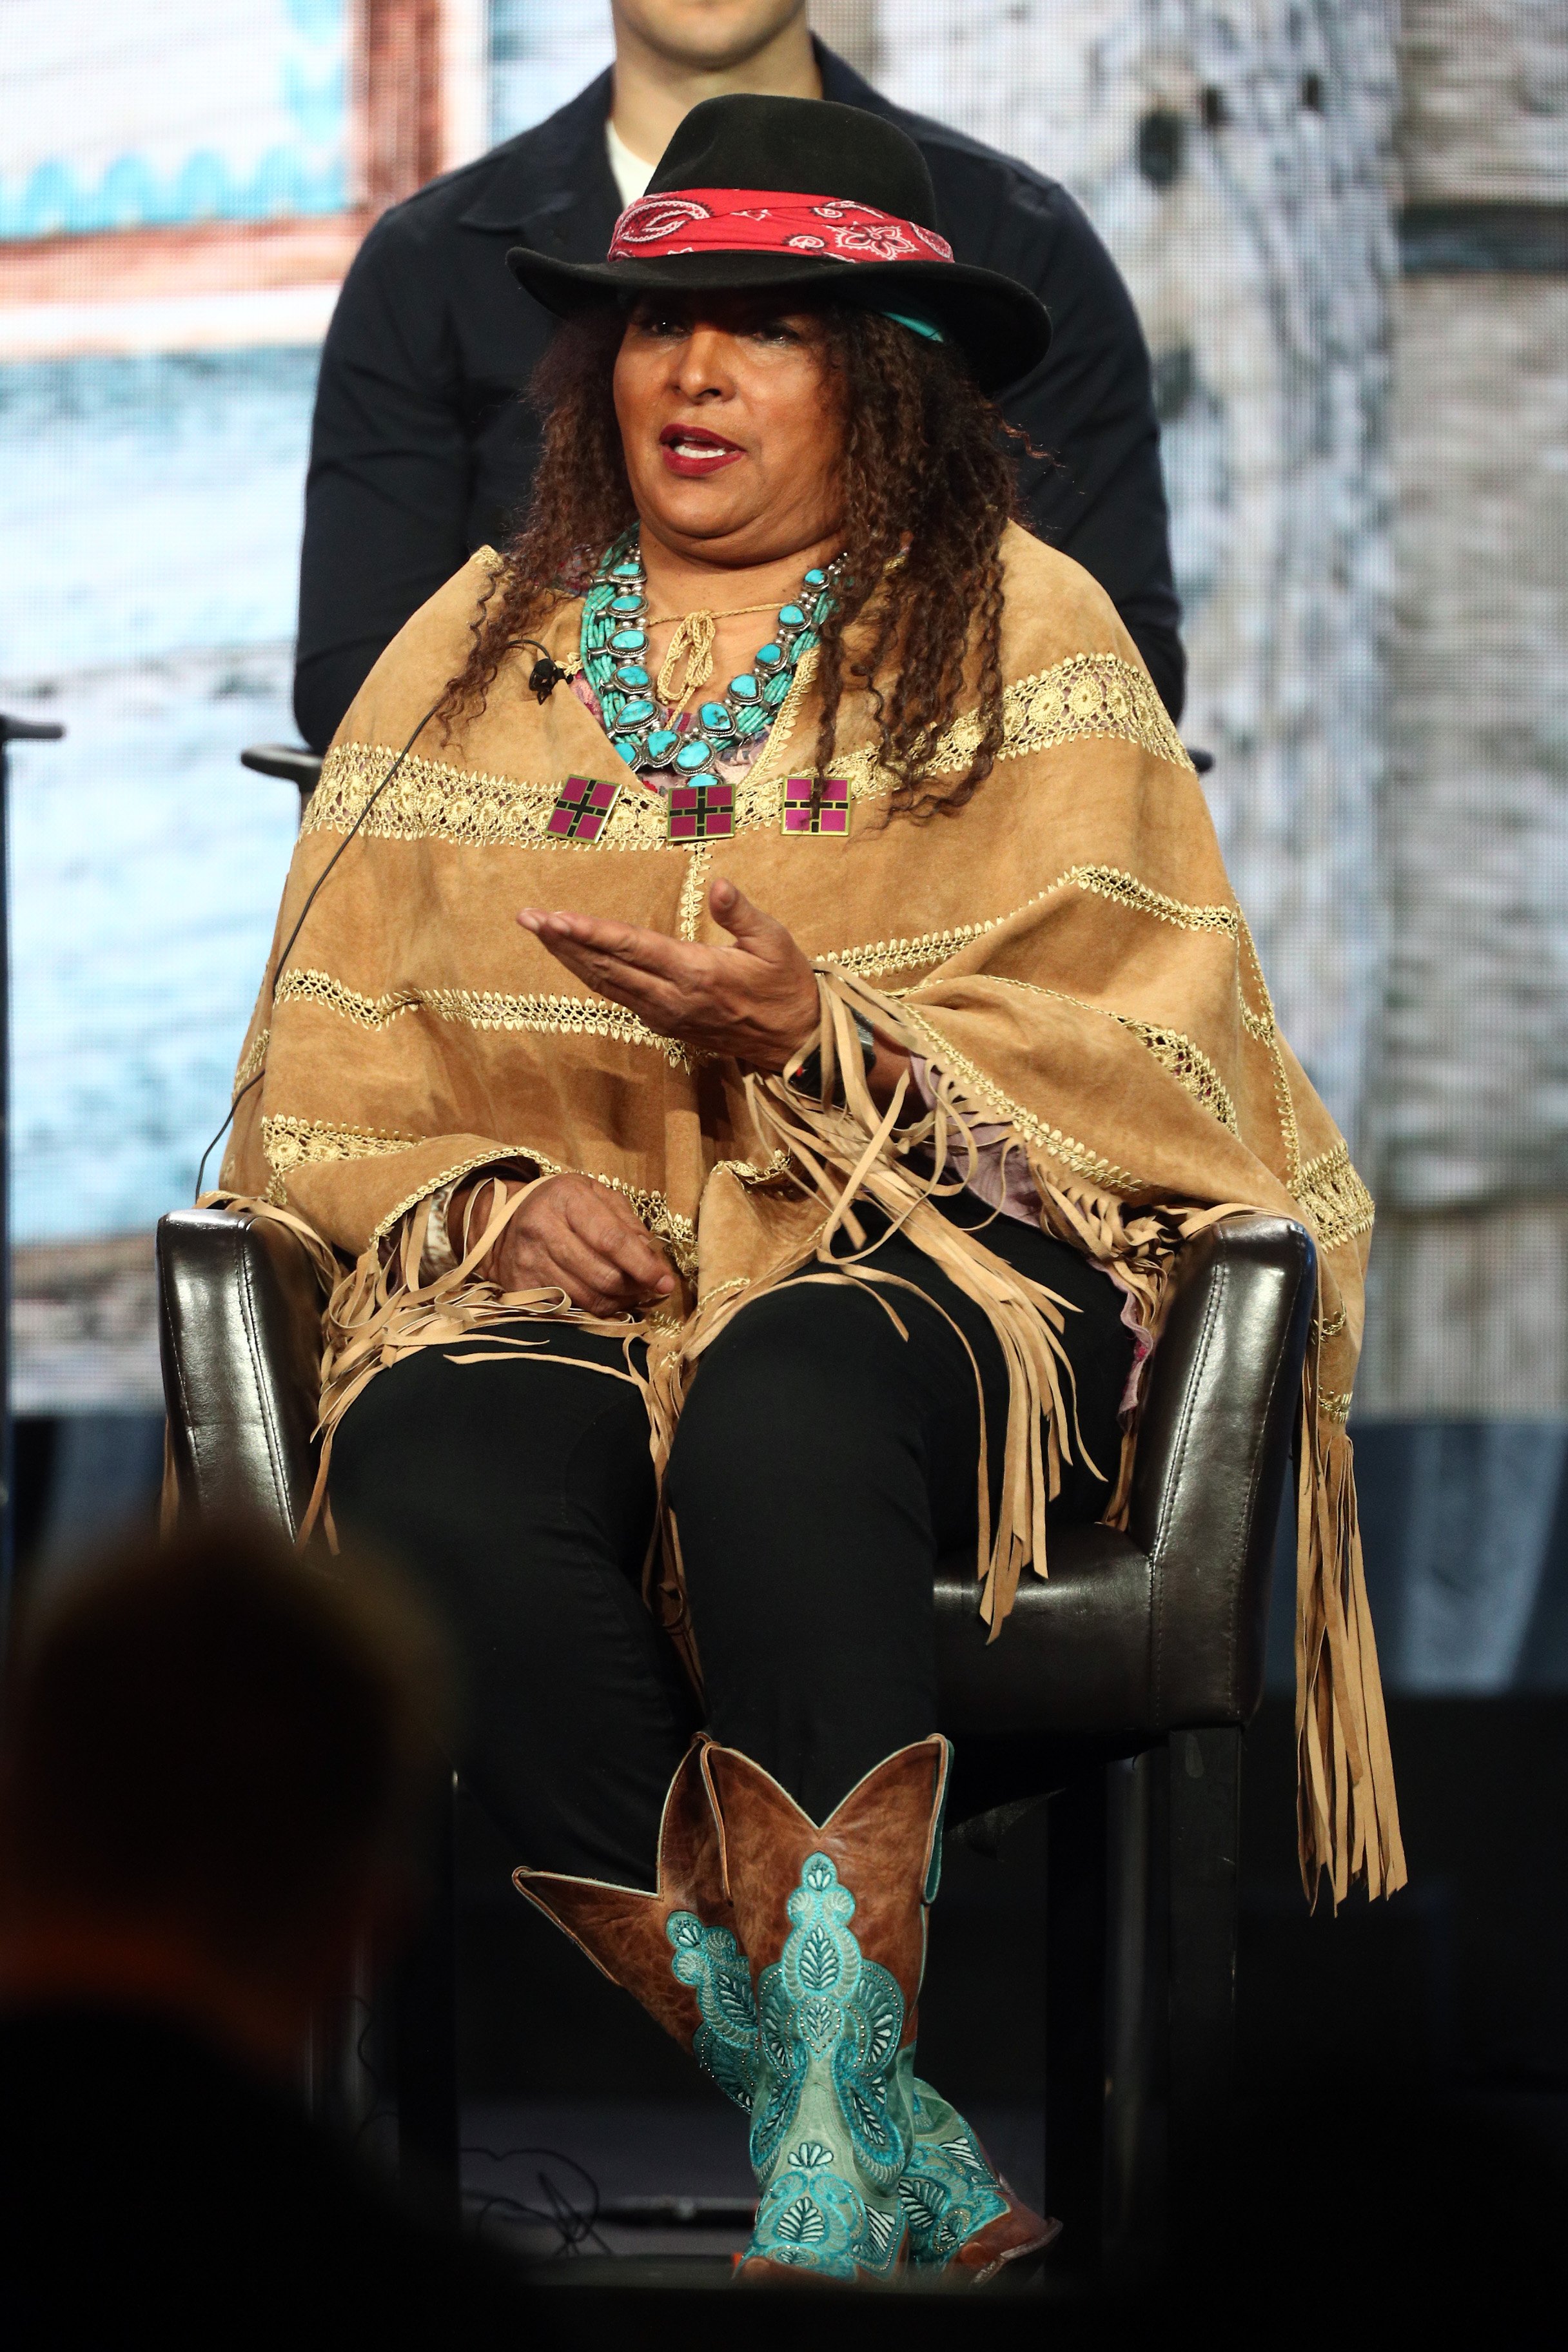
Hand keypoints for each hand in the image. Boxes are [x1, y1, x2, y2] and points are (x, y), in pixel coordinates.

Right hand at [472, 1173, 675, 1314]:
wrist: (503, 1221)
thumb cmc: (561, 1205)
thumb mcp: (595, 1196)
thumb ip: (627, 1222)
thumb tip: (653, 1257)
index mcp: (566, 1198)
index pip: (612, 1239)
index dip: (643, 1265)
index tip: (665, 1281)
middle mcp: (543, 1228)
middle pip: (602, 1274)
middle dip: (635, 1287)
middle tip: (649, 1287)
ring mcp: (529, 1261)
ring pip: (588, 1298)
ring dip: (618, 1301)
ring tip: (629, 1293)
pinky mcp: (522, 1288)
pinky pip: (570, 1310)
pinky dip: (595, 1310)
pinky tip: (605, 1299)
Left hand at [516, 876, 818, 1072]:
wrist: (794, 1043)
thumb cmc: (787, 987)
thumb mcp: (776, 942)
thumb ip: (741, 913)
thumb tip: (718, 884)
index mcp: (696, 974)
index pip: (631, 948)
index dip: (590, 933)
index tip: (555, 918)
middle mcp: (672, 998)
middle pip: (605, 967)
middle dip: (563, 941)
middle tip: (527, 917)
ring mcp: (665, 1015)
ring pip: (605, 985)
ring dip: (569, 958)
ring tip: (540, 931)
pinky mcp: (665, 1024)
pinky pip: (618, 997)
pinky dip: (591, 975)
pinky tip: (574, 957)